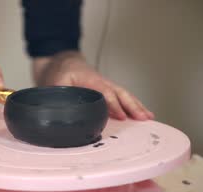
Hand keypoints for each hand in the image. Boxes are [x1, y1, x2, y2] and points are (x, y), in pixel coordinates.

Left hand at [32, 51, 153, 119]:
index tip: (122, 116)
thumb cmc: (59, 71)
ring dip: (136, 106)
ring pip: (124, 95)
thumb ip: (59, 95)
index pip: (105, 92)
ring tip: (148, 117)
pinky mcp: (105, 91)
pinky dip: (132, 106)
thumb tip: (61, 111)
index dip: (113, 105)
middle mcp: (102, 82)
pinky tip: (140, 114)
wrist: (61, 62)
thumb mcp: (54, 82)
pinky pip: (121, 98)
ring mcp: (105, 86)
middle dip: (133, 106)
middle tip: (143, 118)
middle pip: (120, 93)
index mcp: (90, 79)